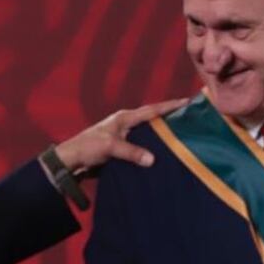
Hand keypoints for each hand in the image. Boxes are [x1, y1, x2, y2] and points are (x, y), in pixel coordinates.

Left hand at [54, 98, 188, 173]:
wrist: (71, 162)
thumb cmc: (87, 148)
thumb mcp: (109, 147)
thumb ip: (131, 152)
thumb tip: (152, 159)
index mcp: (124, 118)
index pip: (152, 110)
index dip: (170, 106)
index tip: (187, 101)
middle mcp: (126, 125)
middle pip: (153, 120)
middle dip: (171, 119)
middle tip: (192, 119)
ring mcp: (125, 138)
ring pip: (149, 135)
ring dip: (163, 137)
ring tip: (183, 139)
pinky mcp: (123, 151)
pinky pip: (143, 149)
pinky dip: (153, 150)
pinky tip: (164, 156)